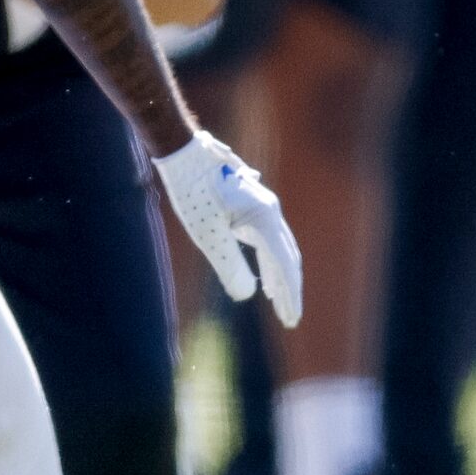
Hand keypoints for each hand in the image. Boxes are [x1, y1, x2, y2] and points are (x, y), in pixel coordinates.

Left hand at [155, 130, 301, 325]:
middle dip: (289, 291)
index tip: (291, 319)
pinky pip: (269, 241)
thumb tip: (246, 295)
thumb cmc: (192, 192)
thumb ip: (229, 264)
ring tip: (280, 305)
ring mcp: (264, 208)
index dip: (289, 295)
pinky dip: (271, 263)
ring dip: (281, 278)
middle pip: (288, 259)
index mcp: (264, 219)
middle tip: (290, 319)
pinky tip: (265, 280)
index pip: (284, 266)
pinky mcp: (252, 207)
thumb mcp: (207, 233)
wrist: (184, 155)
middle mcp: (271, 212)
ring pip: (280, 249)